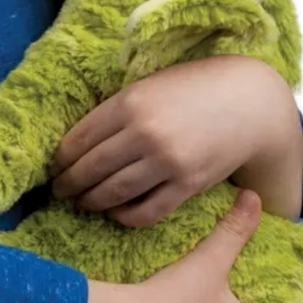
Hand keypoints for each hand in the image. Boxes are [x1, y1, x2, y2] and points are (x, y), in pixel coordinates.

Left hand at [47, 55, 294, 227]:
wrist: (248, 102)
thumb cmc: (194, 88)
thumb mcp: (150, 85)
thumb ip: (118, 109)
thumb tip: (81, 140)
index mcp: (129, 101)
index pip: (79, 138)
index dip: (61, 159)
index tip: (54, 168)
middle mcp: (144, 132)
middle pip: (91, 168)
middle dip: (70, 184)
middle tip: (61, 191)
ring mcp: (167, 161)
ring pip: (114, 193)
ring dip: (92, 202)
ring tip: (83, 203)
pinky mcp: (188, 184)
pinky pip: (146, 211)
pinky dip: (125, 216)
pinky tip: (116, 212)